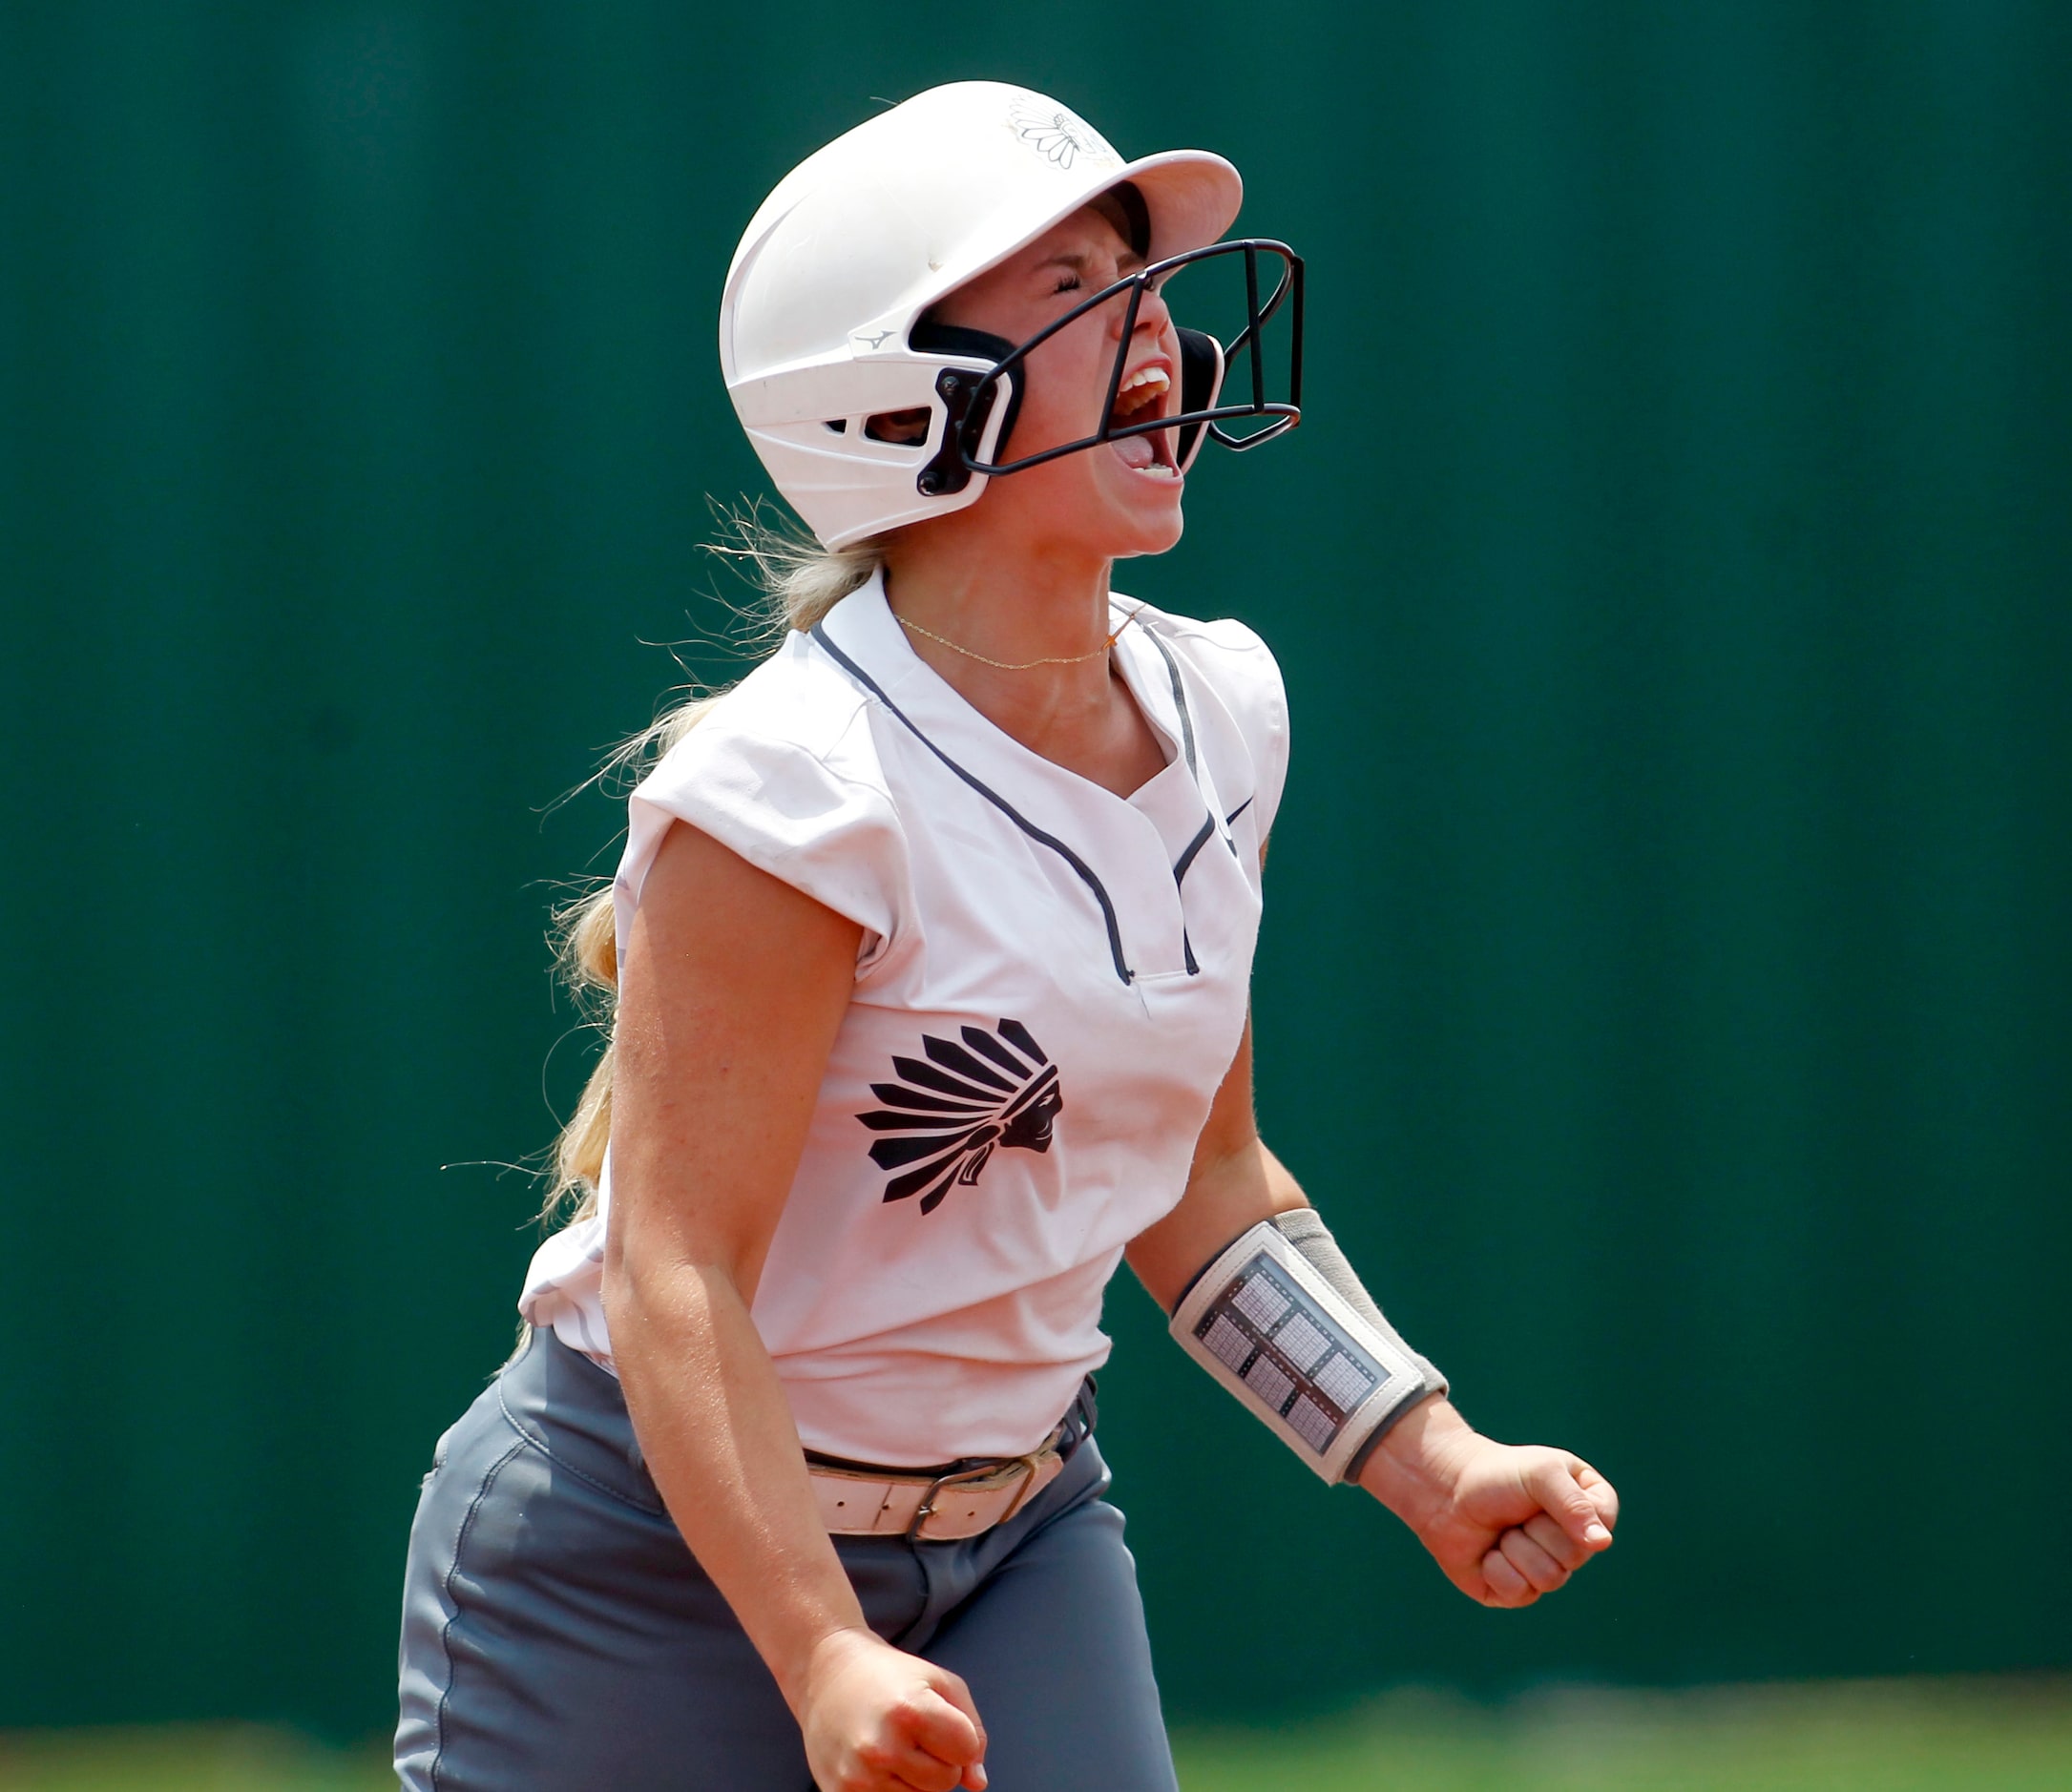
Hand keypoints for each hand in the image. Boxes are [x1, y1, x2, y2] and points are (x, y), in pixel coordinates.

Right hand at [798, 1627, 988, 1791]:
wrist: (825, 1674)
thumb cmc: (889, 1676)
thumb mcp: (939, 1682)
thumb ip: (972, 1730)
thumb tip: (976, 1783)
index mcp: (910, 1711)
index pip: (966, 1750)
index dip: (960, 1736)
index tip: (939, 1719)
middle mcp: (882, 1748)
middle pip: (945, 1782)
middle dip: (939, 1760)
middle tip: (912, 1733)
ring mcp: (859, 1777)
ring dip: (915, 1778)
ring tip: (892, 1745)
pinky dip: (891, 1789)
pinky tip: (876, 1764)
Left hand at [1357, 1398, 1618, 1607]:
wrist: (1444, 1489)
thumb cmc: (1497, 1475)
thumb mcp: (1540, 1473)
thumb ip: (1574, 1504)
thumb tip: (1601, 1543)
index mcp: (1588, 1510)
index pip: (1602, 1525)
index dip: (1569, 1510)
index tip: (1543, 1489)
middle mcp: (1573, 1544)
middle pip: (1575, 1556)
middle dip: (1536, 1529)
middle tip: (1517, 1511)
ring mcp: (1547, 1570)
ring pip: (1549, 1578)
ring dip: (1515, 1548)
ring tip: (1503, 1530)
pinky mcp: (1518, 1592)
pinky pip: (1520, 1592)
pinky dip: (1497, 1568)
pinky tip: (1488, 1552)